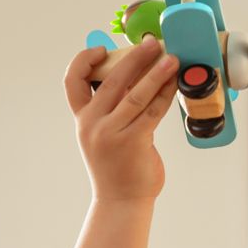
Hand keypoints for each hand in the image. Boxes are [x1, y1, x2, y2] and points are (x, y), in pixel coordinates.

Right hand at [64, 36, 179, 201]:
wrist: (121, 203)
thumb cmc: (117, 169)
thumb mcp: (104, 137)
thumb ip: (113, 111)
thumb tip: (137, 78)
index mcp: (83, 120)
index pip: (72, 82)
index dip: (83, 61)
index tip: (102, 50)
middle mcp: (93, 124)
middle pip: (112, 79)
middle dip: (134, 58)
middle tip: (152, 44)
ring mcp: (112, 133)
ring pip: (136, 93)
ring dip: (156, 72)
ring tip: (171, 58)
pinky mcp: (134, 141)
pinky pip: (152, 111)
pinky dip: (165, 94)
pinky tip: (175, 84)